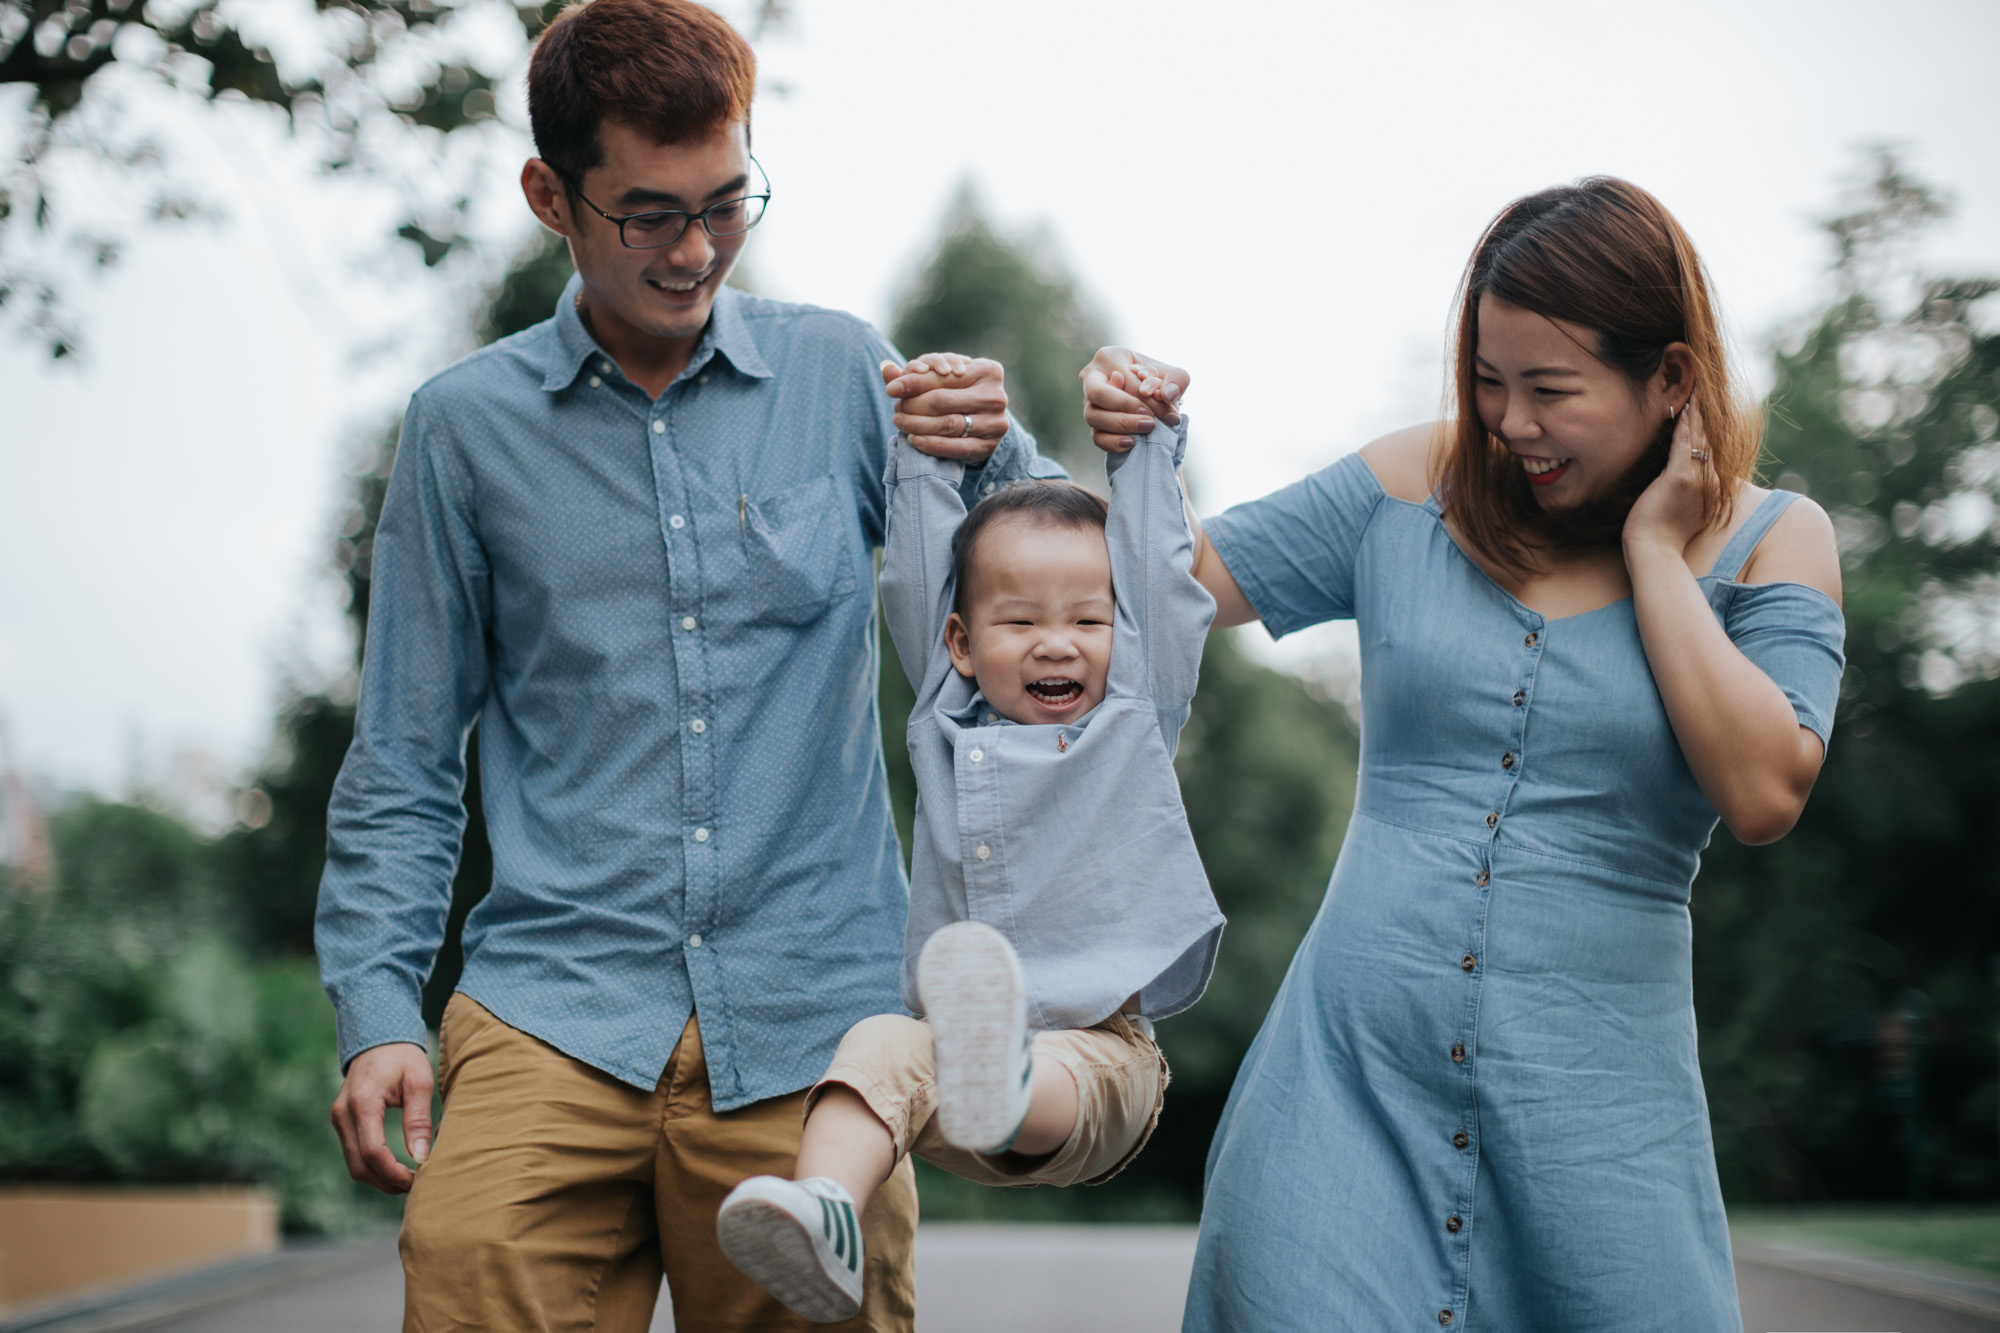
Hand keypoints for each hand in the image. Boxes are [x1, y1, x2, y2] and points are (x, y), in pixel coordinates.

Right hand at [330, 1041, 434, 1193]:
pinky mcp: (341, 1122)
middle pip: (359, 1165)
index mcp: (362, 1102)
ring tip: (407, 1181)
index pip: (372, 1151)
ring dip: (379, 1178)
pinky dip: (372, 1166)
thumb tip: (421, 1157)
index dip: (394, 1172)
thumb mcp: (419, 1081)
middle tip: (415, 1186)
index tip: (417, 1180)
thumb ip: (419, 1119)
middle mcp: (343, 1114)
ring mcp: (338, 1119)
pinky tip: (394, 1169)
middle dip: (386, 1182)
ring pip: (353, 1164)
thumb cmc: (403, 1057)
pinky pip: (353, 1154)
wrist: (378, 1039)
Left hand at [882, 353, 1007, 462]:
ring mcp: (996, 423)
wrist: (978, 422)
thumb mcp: (939, 379)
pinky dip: (932, 444)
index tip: (891, 389)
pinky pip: (957, 447)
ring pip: (949, 424)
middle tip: (896, 411)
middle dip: (913, 405)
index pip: (942, 376)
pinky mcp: (990, 446)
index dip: (914, 382)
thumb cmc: (955, 393)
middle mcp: (996, 395)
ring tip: (901, 423)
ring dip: (918, 425)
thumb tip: (885, 367)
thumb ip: (913, 374)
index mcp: (988, 370)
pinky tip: (914, 440)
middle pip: (943, 400)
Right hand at [1081, 346, 1187, 452]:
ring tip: (1147, 429)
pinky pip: (1095, 436)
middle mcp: (1091, 377)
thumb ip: (1177, 380)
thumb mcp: (1174, 375)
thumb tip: (1167, 395)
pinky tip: (1131, 443)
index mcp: (1109, 357)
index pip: (1125, 379)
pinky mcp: (1093, 423)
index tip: (1168, 414)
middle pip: (1097, 393)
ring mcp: (1088, 401)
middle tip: (1150, 420)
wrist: (1153, 398)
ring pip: (1093, 416)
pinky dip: (1112, 442)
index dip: (1147, 399)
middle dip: (1125, 408)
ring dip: (1121, 425)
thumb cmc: (1159, 381)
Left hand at [1624, 395, 1709, 559]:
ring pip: (1700, 438)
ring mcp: (1697, 478)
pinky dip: (1685, 424)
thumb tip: (1680, 484)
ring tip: (1697, 391)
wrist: (1655, 552)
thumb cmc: (1662, 535)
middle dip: (1707, 415)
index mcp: (1712, 487)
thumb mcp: (1682, 510)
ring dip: (1698, 413)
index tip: (1708, 409)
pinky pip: (1684, 443)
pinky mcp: (1680, 477)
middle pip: (1711, 439)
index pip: (1713, 450)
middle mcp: (1710, 480)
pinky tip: (1686, 407)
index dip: (1711, 428)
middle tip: (1706, 390)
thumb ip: (1688, 493)